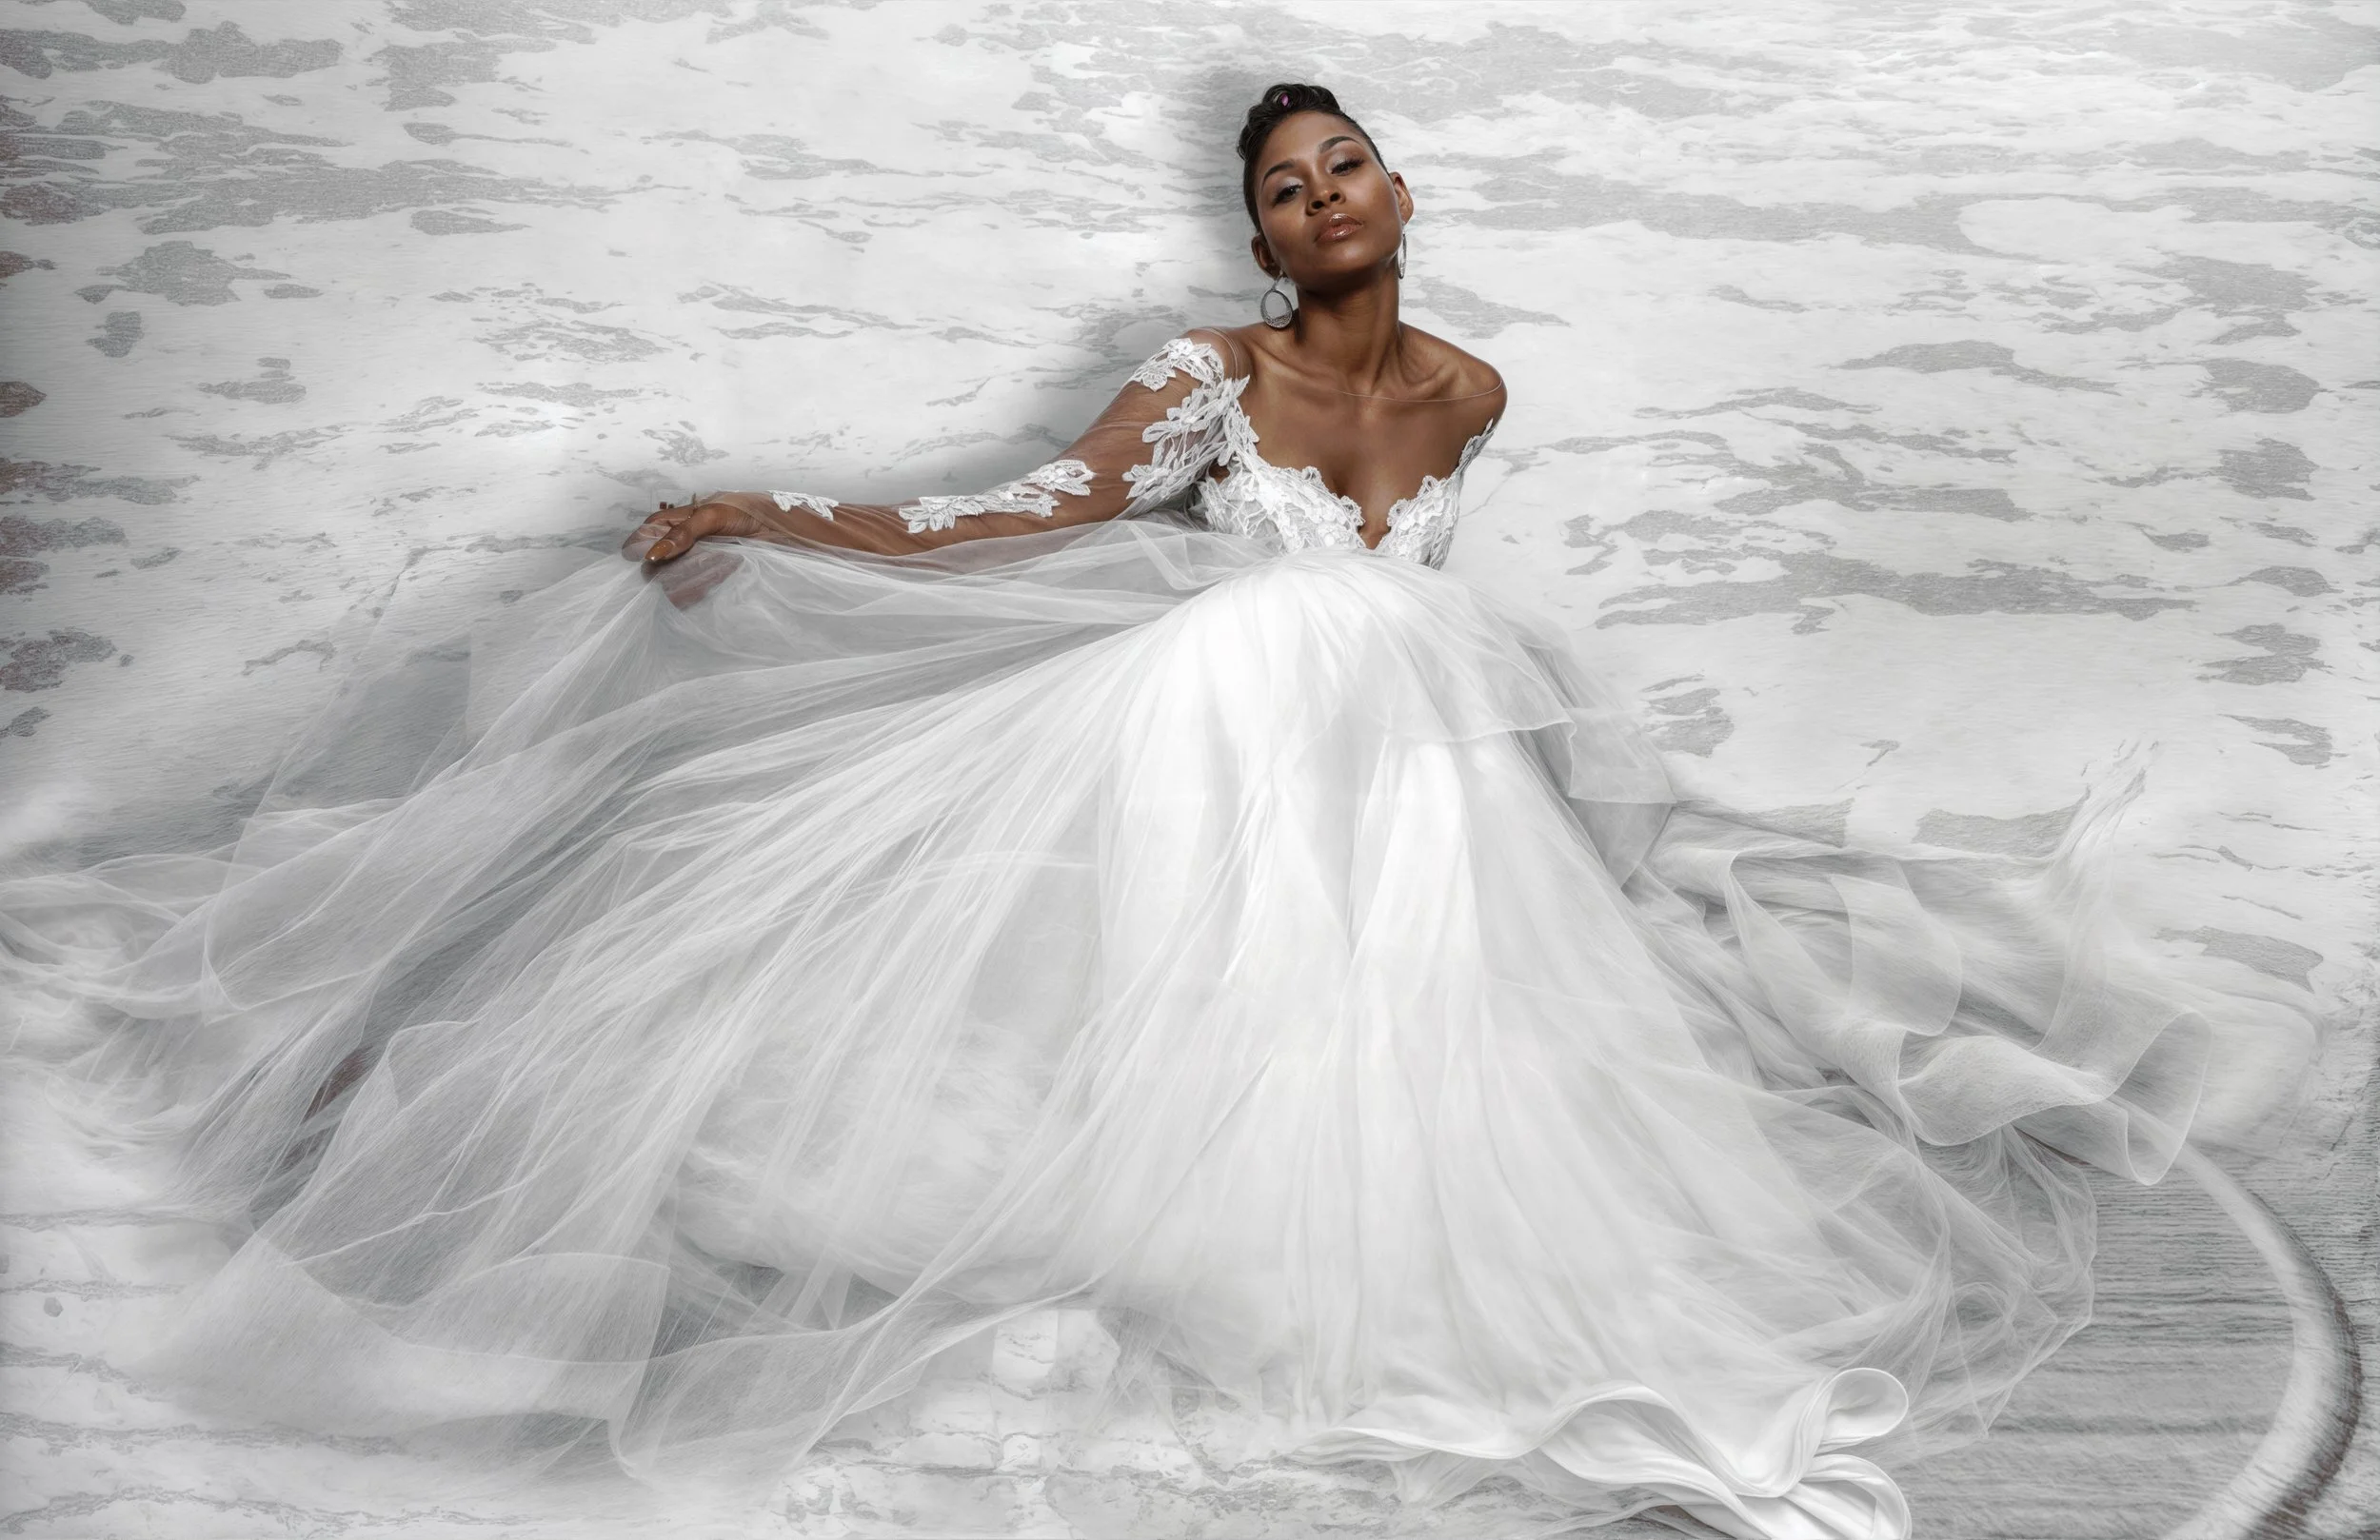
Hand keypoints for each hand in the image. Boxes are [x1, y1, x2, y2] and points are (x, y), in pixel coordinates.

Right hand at [624, 497, 761, 607]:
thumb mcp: (711, 516)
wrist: (779, 528)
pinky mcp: (710, 576)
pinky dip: (696, 591)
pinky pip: (693, 589)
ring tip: (703, 575)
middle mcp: (682, 541)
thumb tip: (653, 555)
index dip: (640, 546)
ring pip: (673, 578)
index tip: (645, 559)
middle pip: (657, 561)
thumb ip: (683, 533)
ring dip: (682, 582)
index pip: (646, 534)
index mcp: (677, 520)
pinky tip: (708, 586)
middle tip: (678, 570)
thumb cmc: (744, 513)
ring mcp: (696, 560)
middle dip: (663, 569)